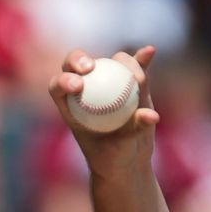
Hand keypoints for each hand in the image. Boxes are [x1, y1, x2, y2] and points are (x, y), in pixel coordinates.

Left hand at [49, 46, 159, 179]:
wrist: (128, 160)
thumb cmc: (114, 158)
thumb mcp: (120, 147)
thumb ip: (134, 129)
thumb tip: (152, 115)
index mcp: (72, 106)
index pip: (58, 86)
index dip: (63, 80)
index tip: (77, 85)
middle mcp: (88, 89)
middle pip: (77, 65)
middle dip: (78, 60)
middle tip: (90, 67)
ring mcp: (109, 83)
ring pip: (112, 63)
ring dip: (124, 63)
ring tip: (138, 80)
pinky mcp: (130, 83)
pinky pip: (136, 68)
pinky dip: (142, 60)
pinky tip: (150, 51)